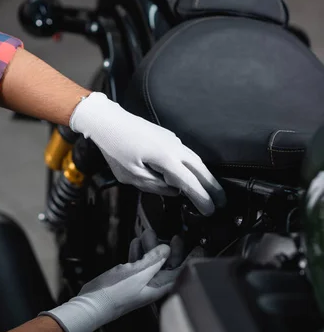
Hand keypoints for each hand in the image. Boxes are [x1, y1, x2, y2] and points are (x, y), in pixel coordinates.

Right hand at [40, 231, 182, 331]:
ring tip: (148, 234)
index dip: (187, 257)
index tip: (194, 246)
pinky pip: (138, 264)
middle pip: (166, 265)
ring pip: (151, 262)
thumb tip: (166, 250)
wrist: (91, 304)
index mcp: (158, 287)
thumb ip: (153, 260)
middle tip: (170, 235)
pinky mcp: (128, 279)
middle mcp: (152, 285)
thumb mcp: (137, 273)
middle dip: (167, 248)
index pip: (179, 271)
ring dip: (151, 247)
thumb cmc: (113, 295)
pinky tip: (136, 243)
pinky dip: (139, 253)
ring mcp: (140, 282)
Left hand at [70, 92, 224, 215]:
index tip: (210, 210)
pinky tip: (193, 176)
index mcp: (165, 159)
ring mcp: (173, 140)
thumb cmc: (115, 148)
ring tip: (212, 191)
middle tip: (222, 202)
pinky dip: (194, 167)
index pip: (190, 183)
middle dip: (213, 187)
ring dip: (206, 176)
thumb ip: (154, 186)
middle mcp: (174, 147)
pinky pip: (187, 154)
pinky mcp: (168, 137)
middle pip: (201, 170)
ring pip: (196, 160)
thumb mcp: (131, 175)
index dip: (202, 198)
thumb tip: (173, 191)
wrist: (108, 121)